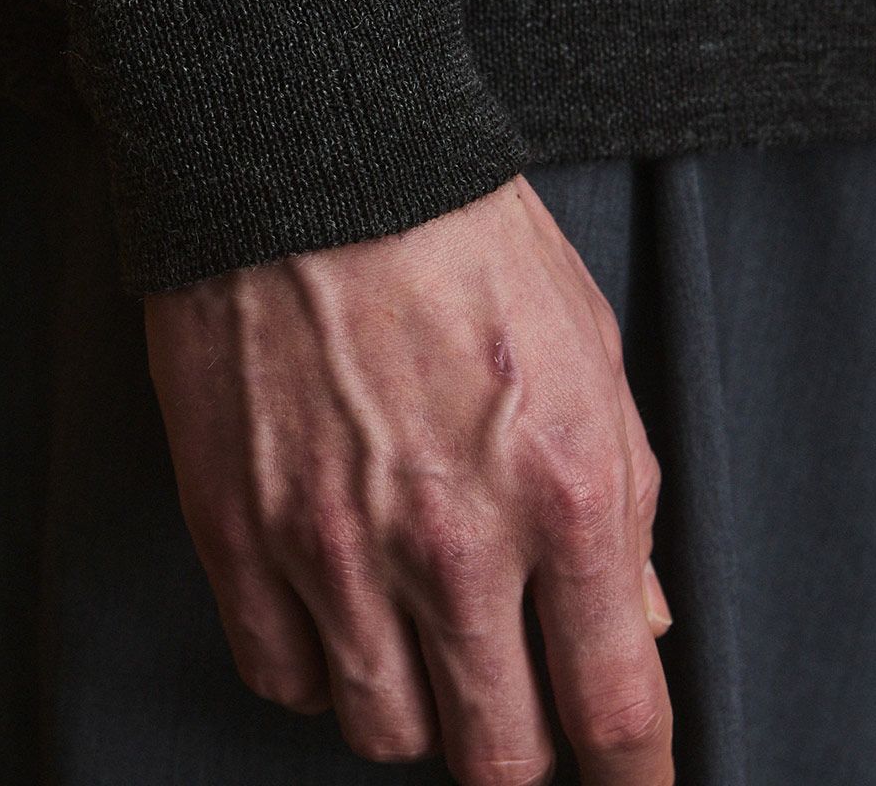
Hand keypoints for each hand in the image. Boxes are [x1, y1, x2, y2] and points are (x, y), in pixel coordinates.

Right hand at [144, 172, 673, 785]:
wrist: (304, 153)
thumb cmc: (455, 230)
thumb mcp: (584, 340)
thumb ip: (621, 494)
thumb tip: (633, 618)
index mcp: (564, 485)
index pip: (615, 710)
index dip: (637, 778)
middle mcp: (453, 539)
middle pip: (499, 756)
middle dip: (522, 747)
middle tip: (515, 698)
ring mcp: (334, 545)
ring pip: (386, 732)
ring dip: (418, 705)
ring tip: (418, 631)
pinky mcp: (237, 529)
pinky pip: (281, 677)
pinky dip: (317, 665)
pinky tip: (337, 603)